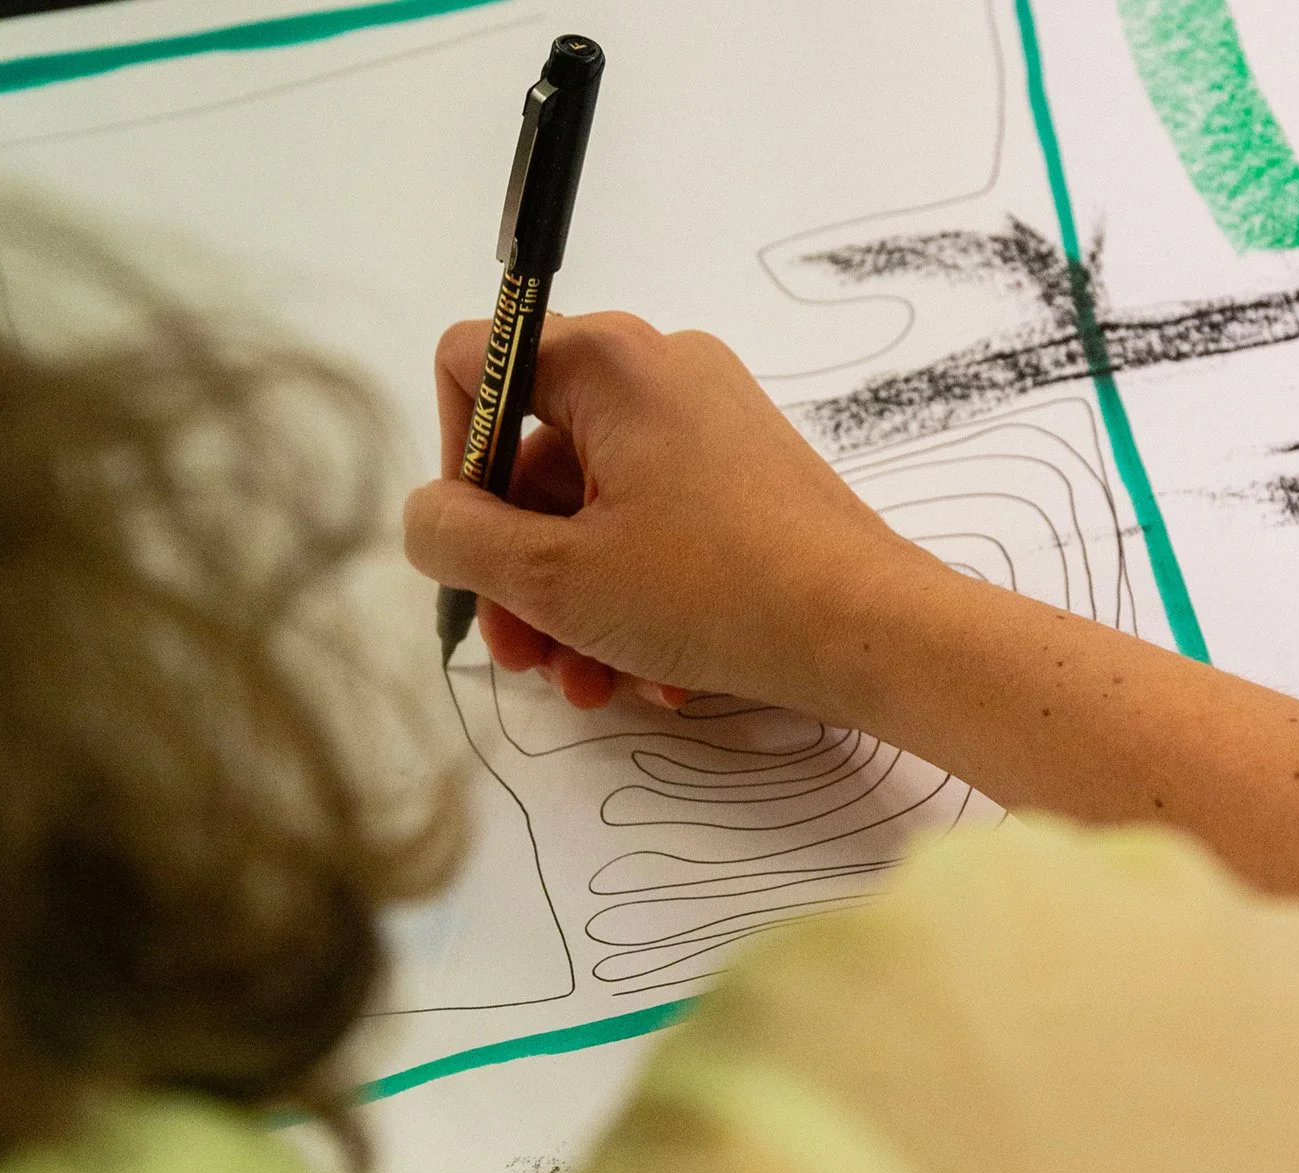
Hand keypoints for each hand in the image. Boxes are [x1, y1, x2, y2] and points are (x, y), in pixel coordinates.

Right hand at [404, 312, 934, 716]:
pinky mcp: (747, 475)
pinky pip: (656, 524)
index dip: (453, 460)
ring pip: (594, 507)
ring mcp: (710, 421)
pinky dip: (635, 595)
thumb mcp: (554, 577)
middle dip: (518, 569)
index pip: (474, 364)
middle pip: (535, 457)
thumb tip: (428, 516)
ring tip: (587, 685)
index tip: (476, 549)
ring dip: (573, 603)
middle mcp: (660, 369)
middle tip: (522, 657)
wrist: (870, 631)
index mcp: (607, 360)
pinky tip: (647, 677)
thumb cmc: (711, 591)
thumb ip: (456, 537)